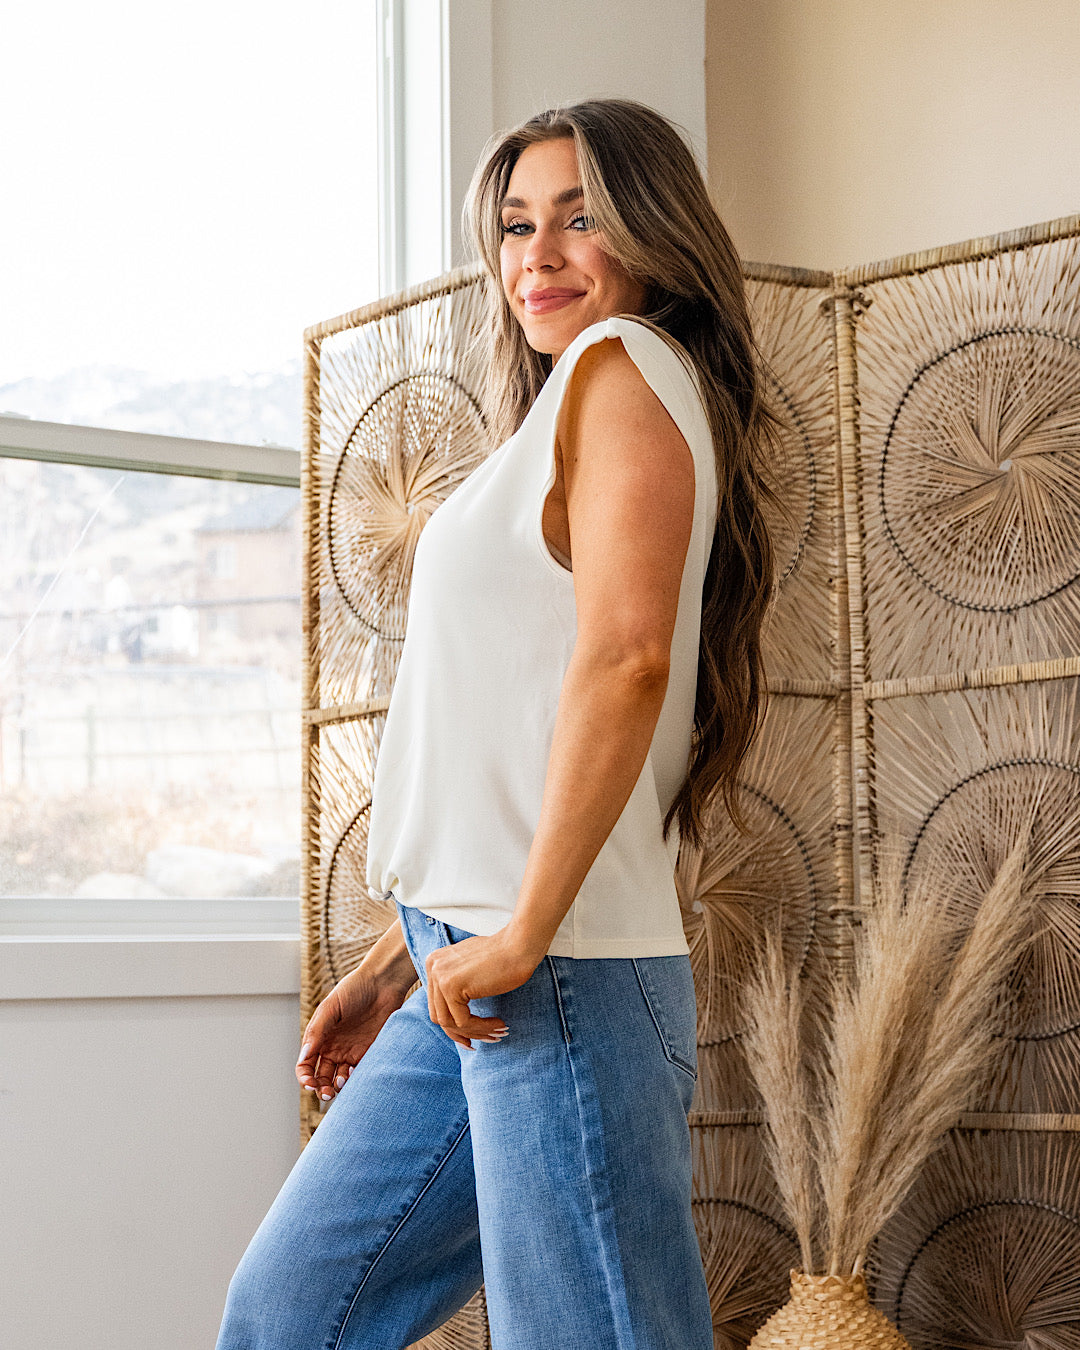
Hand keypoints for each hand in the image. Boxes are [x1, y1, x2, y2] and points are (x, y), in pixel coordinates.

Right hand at [296, 964, 409, 1101]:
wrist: (383, 983)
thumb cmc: (354, 989)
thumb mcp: (330, 1008)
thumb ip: (317, 1032)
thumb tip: (304, 1057)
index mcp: (319, 1038)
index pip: (305, 1065)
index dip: (304, 1078)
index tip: (310, 1083)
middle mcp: (333, 1048)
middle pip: (321, 1078)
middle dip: (321, 1089)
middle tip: (327, 1093)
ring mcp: (351, 1052)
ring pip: (339, 1080)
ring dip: (337, 1088)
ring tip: (342, 1082)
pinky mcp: (369, 1053)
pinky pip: (360, 1074)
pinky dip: (355, 1081)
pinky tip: (355, 1074)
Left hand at [425, 929, 542, 1048]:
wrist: (520, 945)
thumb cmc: (504, 957)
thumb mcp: (472, 970)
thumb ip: (458, 986)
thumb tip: (454, 1019)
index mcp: (435, 962)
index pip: (437, 1004)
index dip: (455, 1025)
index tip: (473, 1037)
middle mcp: (432, 967)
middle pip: (439, 1015)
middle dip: (463, 1033)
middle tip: (487, 1039)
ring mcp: (439, 975)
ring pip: (449, 1022)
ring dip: (475, 1032)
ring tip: (497, 1032)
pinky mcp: (451, 985)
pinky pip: (463, 1021)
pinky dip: (482, 1027)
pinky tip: (499, 1024)